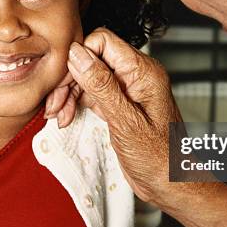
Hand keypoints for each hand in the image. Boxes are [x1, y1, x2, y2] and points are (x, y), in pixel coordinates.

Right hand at [45, 28, 181, 201]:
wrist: (170, 185)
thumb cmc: (160, 159)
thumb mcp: (126, 122)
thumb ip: (102, 85)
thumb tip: (79, 55)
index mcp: (144, 72)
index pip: (104, 41)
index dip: (80, 56)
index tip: (65, 80)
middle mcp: (136, 75)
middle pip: (92, 58)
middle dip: (70, 78)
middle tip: (56, 104)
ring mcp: (127, 89)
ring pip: (88, 75)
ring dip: (69, 93)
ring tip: (58, 114)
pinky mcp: (118, 104)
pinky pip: (92, 92)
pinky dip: (76, 103)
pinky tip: (67, 116)